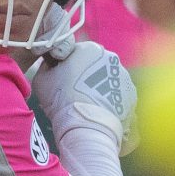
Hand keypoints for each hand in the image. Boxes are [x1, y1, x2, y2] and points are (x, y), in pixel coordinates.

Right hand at [32, 38, 137, 153]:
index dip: (68, 66)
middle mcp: (111, 58)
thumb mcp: (42, 79)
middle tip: (75, 94)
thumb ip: (47, 66)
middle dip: (87, 77)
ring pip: (108, 80)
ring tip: (88, 106)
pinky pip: (118, 96)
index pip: (77, 52)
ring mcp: (124, 77)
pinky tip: (99, 113)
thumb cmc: (61, 100)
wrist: (85, 126)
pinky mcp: (131, 94)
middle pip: (96, 65)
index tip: (63, 79)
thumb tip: (50, 64)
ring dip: (100, 89)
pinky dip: (110, 102)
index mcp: (90, 49)